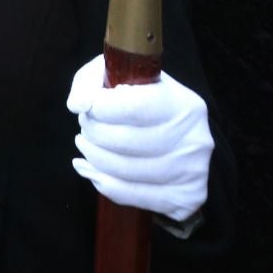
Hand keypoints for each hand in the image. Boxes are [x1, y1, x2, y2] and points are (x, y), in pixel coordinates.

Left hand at [67, 56, 213, 222]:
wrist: (174, 133)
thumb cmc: (139, 100)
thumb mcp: (116, 76)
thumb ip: (90, 82)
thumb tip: (77, 105)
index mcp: (184, 103)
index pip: (134, 108)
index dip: (99, 108)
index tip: (87, 107)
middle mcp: (195, 138)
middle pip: (127, 142)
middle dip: (93, 133)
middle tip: (85, 126)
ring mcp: (192, 171)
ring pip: (127, 171)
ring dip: (94, 158)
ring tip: (86, 145)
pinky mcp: (185, 196)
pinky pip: (133, 195)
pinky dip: (104, 184)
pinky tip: (91, 170)